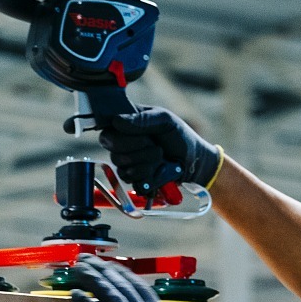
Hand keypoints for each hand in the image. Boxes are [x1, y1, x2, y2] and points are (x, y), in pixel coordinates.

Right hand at [95, 107, 222, 190]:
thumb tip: (117, 122)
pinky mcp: (135, 180)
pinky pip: (133, 182)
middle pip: (113, 151)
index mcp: (124, 126)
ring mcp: (127, 164)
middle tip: (155, 144)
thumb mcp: (164, 120)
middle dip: (139, 149)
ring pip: (122, 168)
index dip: (123, 137)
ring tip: (160, 156)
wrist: (193, 161)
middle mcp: (121, 145)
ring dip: (147, 162)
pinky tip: (159, 169)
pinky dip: (150, 176)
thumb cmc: (178, 136)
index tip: (145, 136)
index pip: (107, 133)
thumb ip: (142, 119)